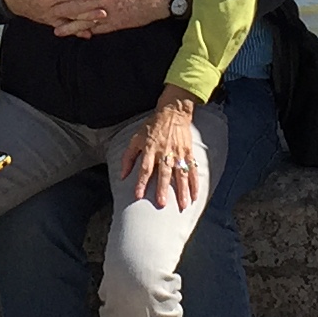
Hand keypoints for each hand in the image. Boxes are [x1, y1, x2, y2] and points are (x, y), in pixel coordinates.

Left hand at [4, 0, 174, 37]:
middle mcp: (107, 1)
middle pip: (81, 7)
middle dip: (64, 12)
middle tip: (47, 16)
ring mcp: (112, 14)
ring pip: (88, 21)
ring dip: (72, 27)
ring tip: (57, 31)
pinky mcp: (118, 24)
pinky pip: (100, 29)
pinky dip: (89, 32)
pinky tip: (78, 35)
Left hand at [119, 87, 205, 210]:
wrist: (173, 112)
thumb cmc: (152, 127)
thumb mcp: (136, 138)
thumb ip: (128, 157)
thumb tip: (122, 176)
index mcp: (150, 149)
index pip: (145, 168)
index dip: (141, 182)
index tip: (138, 195)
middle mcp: (165, 152)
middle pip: (164, 173)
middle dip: (163, 188)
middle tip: (162, 204)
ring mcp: (178, 152)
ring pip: (181, 174)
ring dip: (182, 190)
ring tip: (183, 205)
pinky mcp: (188, 152)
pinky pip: (193, 169)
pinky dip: (195, 183)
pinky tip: (195, 195)